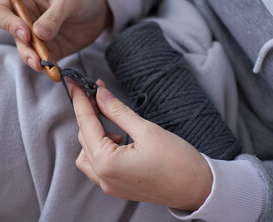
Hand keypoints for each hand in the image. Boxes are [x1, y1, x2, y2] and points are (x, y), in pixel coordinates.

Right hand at [0, 0, 111, 70]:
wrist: (99, 12)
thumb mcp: (68, 1)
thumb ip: (53, 16)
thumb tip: (38, 33)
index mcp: (25, 3)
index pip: (0, 13)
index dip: (7, 24)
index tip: (25, 32)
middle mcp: (27, 22)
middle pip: (14, 38)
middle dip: (24, 50)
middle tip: (36, 59)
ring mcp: (38, 39)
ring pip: (27, 53)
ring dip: (34, 61)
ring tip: (44, 68)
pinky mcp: (51, 52)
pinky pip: (45, 62)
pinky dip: (48, 68)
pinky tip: (54, 72)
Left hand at [70, 80, 212, 210]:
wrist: (198, 189)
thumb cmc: (178, 162)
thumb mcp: (147, 130)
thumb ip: (118, 111)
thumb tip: (101, 94)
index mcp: (108, 163)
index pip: (86, 124)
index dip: (80, 100)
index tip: (74, 83)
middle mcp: (103, 177)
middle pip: (85, 138)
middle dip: (90, 114)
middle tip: (99, 95)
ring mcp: (109, 185)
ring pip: (87, 153)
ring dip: (95, 134)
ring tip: (115, 124)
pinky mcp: (117, 187)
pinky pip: (98, 165)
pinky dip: (102, 148)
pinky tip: (119, 139)